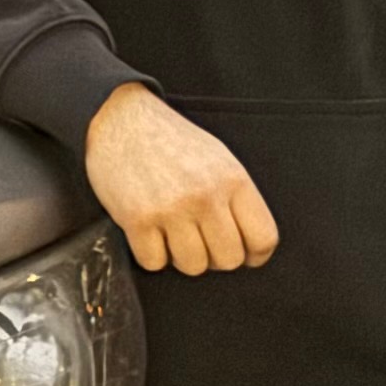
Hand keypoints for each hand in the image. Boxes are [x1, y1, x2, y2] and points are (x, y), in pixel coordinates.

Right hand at [83, 84, 282, 274]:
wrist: (121, 120)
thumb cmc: (171, 141)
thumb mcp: (218, 158)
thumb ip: (236, 198)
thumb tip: (249, 244)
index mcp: (232, 179)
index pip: (264, 238)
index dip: (255, 255)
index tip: (244, 253)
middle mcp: (205, 195)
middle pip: (229, 260)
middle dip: (215, 258)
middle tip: (200, 240)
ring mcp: (171, 208)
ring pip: (193, 266)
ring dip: (182, 257)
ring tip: (172, 233)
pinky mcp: (137, 219)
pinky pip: (154, 263)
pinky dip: (151, 254)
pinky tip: (149, 231)